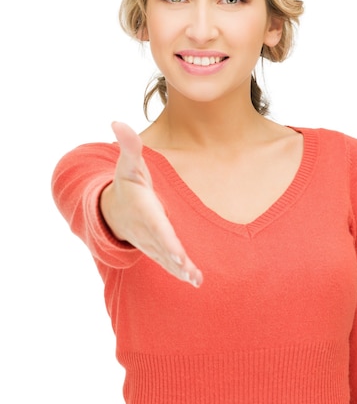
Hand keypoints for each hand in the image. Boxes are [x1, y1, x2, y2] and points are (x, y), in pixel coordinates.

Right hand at [100, 121, 202, 287]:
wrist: (112, 211)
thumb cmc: (127, 185)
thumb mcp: (128, 164)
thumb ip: (129, 146)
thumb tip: (117, 122)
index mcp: (144, 210)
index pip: (156, 226)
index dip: (165, 239)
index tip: (176, 252)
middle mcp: (147, 231)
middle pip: (162, 247)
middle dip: (174, 260)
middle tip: (188, 271)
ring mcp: (151, 243)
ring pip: (165, 259)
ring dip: (179, 271)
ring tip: (194, 280)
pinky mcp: (156, 250)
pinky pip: (168, 263)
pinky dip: (180, 273)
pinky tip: (195, 281)